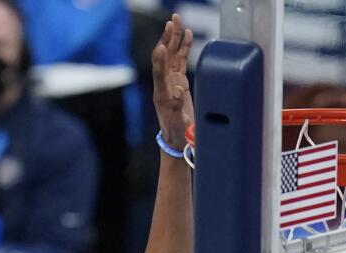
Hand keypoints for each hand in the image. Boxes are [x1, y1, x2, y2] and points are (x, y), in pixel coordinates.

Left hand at [152, 14, 193, 150]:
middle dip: (167, 39)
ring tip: (177, 21)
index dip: (160, 60)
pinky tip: (186, 34)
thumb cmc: (176, 132)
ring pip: (172, 55)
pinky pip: (180, 60)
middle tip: (171, 22)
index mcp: (162, 94)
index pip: (159, 73)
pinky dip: (183, 47)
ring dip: (174, 38)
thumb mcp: (178, 123)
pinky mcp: (179, 80)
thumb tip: (178, 90)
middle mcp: (164, 84)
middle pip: (164, 57)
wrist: (176, 138)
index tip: (162, 47)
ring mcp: (171, 81)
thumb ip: (178, 107)